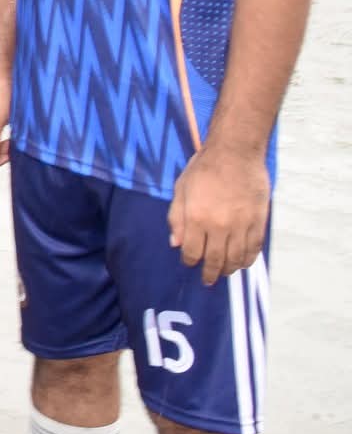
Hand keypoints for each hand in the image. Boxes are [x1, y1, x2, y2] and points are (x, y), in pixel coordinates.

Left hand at [168, 143, 270, 284]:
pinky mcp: (258, 222)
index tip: (190, 263)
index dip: (190, 261)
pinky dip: (248, 259)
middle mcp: (220, 227)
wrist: (236, 153)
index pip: (193, 252)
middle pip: (216, 260)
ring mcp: (242, 226)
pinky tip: (242, 263)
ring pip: (237, 258)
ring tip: (224, 272)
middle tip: (208, 280)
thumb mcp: (180, 189)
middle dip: (210, 273)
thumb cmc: (204, 169)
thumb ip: (177, 218)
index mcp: (197, 218)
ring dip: (229, 269)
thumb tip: (176, 243)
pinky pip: (254, 249)